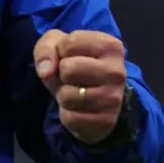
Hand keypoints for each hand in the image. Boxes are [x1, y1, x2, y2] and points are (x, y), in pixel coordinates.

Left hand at [35, 29, 127, 145]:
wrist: (94, 102)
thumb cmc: (75, 65)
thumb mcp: (57, 47)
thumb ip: (46, 48)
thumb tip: (46, 70)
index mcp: (111, 46)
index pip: (70, 43)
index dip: (61, 52)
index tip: (71, 57)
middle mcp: (117, 71)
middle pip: (68, 69)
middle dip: (61, 75)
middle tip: (72, 79)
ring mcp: (114, 98)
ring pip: (67, 95)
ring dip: (63, 95)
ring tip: (75, 92)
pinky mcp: (106, 121)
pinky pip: (70, 117)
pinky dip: (67, 114)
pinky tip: (79, 109)